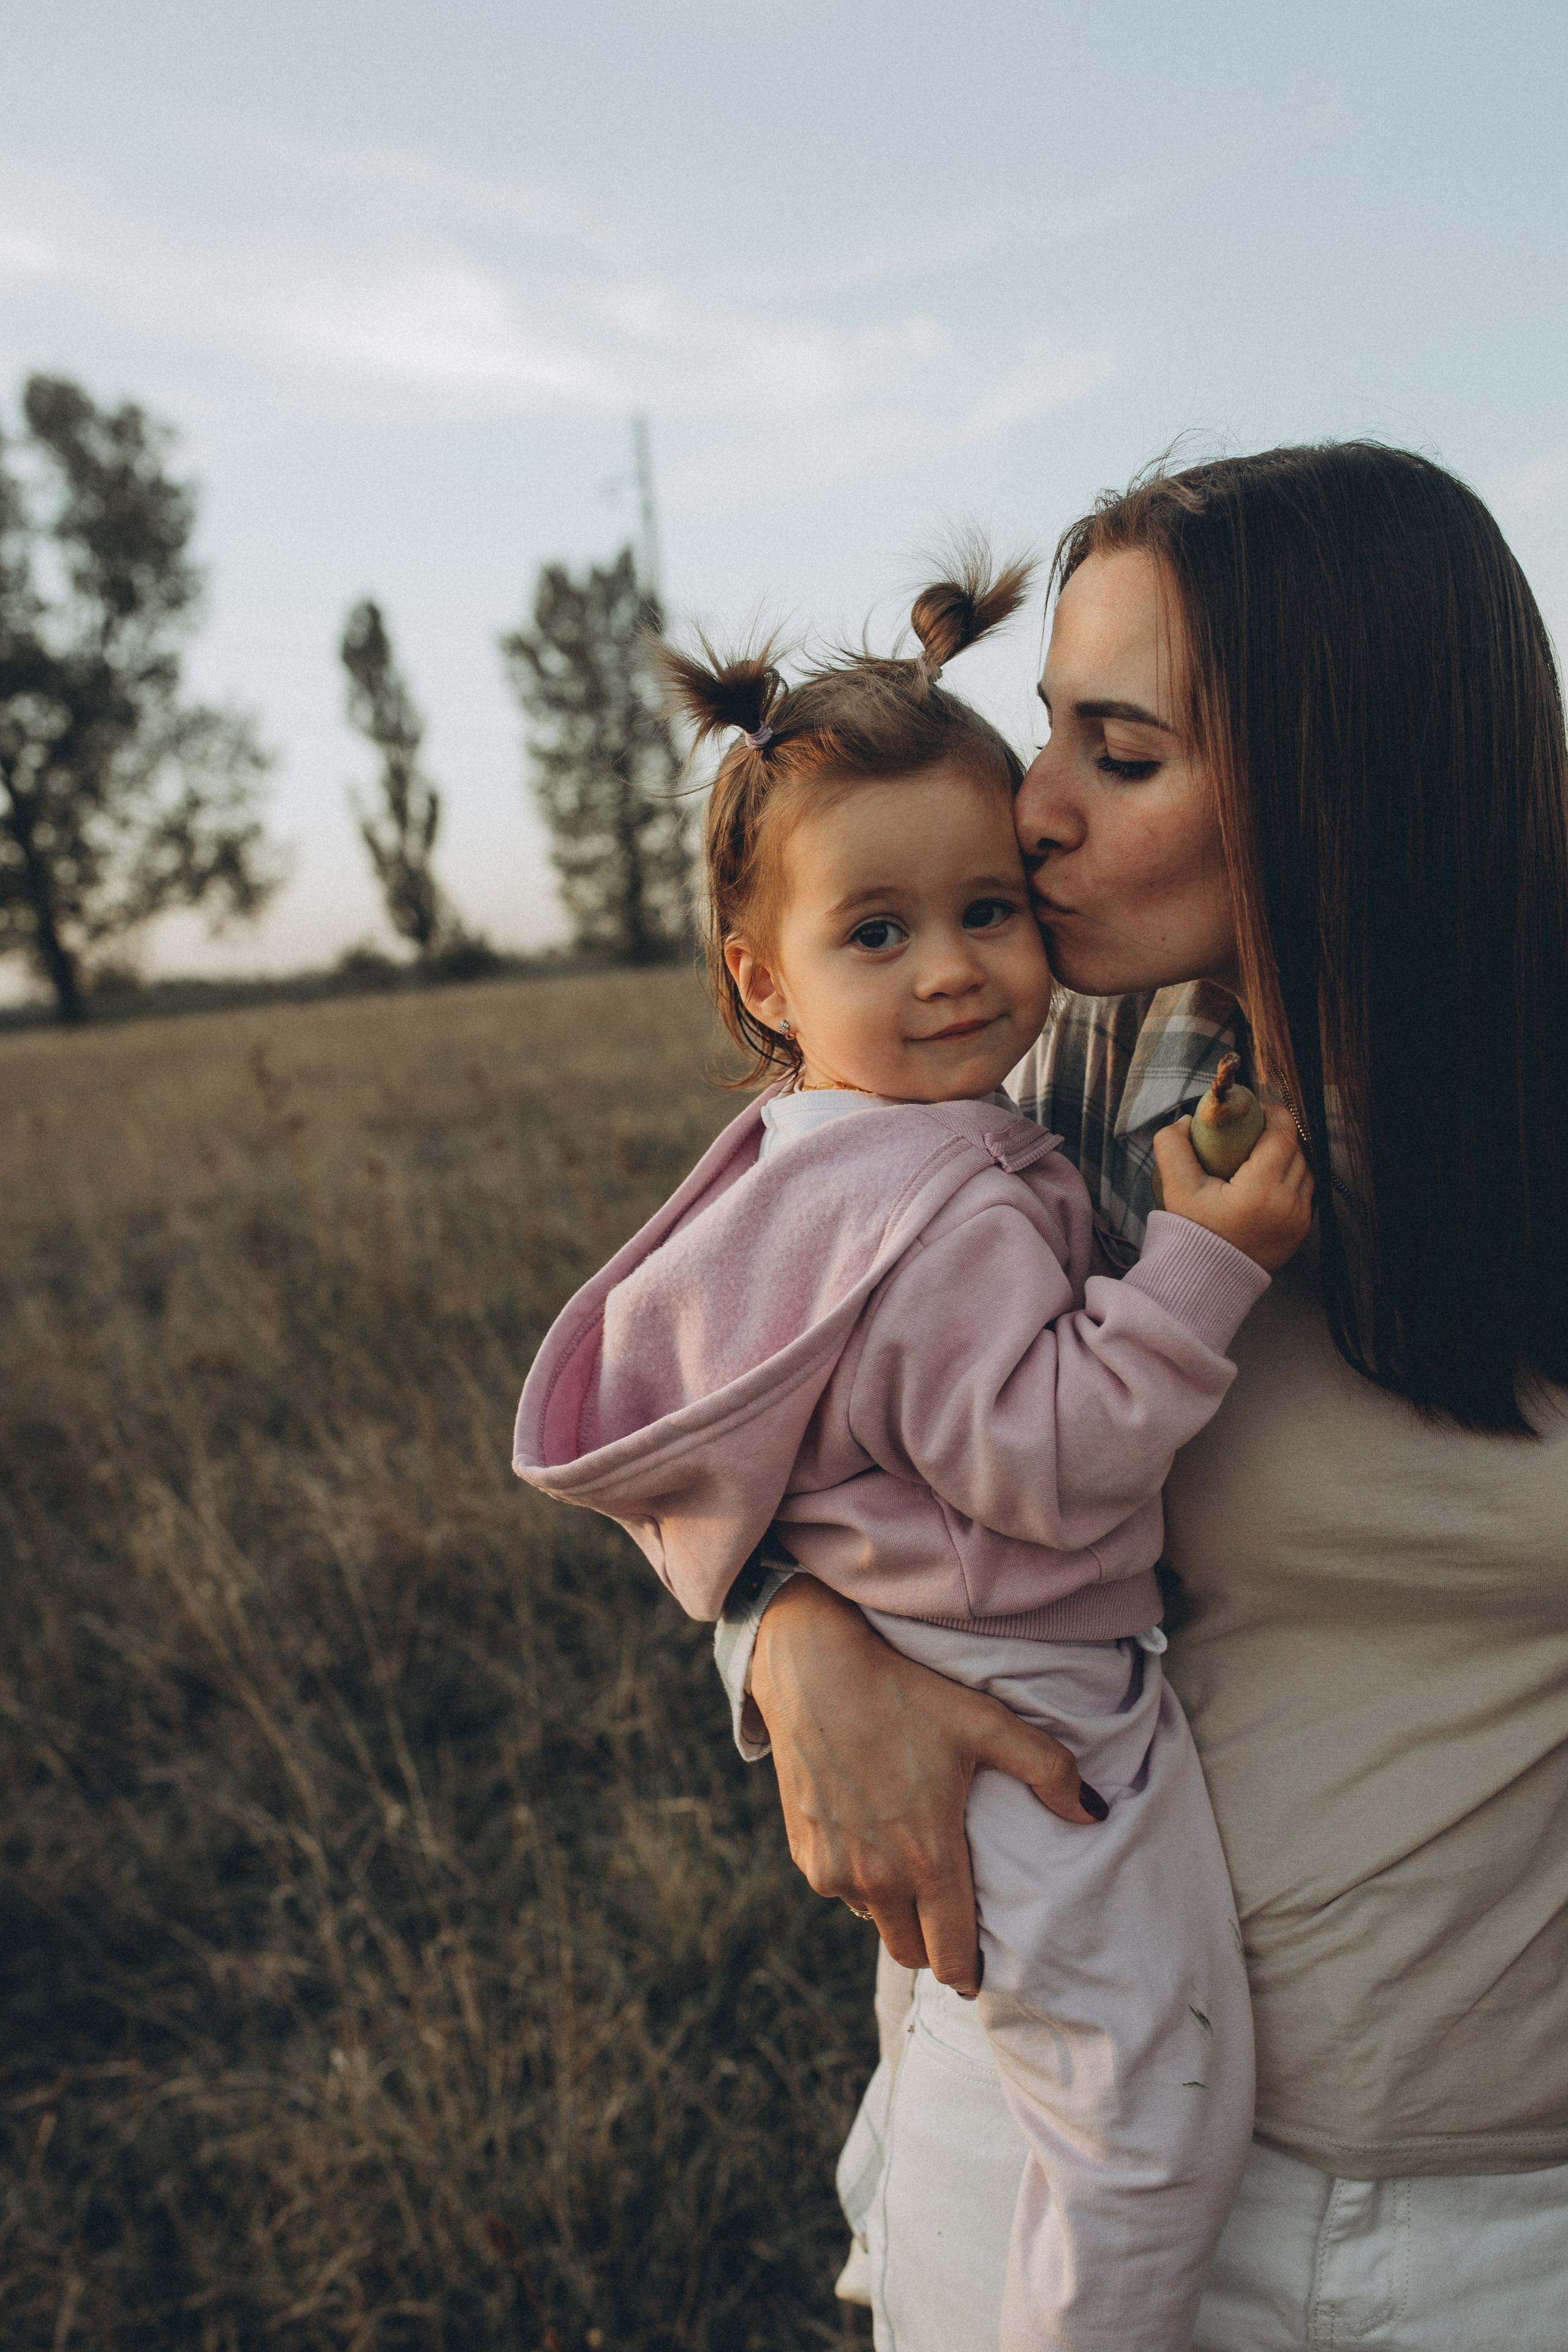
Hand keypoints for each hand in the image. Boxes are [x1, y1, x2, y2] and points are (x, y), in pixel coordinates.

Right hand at [750, 1577, 1104, 1997]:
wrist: (814, 1671)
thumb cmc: (906, 1695)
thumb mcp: (986, 1722)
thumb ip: (1049, 1770)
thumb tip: (1095, 1813)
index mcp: (928, 1860)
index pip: (952, 1958)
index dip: (971, 1971)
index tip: (983, 1965)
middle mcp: (877, 1879)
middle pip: (912, 1953)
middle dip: (934, 1946)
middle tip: (952, 1915)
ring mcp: (834, 1871)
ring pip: (874, 1920)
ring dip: (895, 1908)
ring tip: (913, 1865)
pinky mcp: (804, 1855)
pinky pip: (840, 1890)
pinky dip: (859, 1879)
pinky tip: (873, 1836)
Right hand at [1152, 1102, 1314, 1271]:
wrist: (1206, 1280)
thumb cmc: (1191, 1234)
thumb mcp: (1176, 1189)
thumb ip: (1173, 1147)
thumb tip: (1185, 1121)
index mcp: (1260, 1190)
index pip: (1284, 1135)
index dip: (1275, 1114)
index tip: (1259, 1108)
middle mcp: (1287, 1203)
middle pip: (1297, 1149)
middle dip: (1281, 1132)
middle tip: (1257, 1127)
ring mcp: (1298, 1219)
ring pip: (1306, 1170)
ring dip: (1290, 1155)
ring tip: (1265, 1150)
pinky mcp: (1301, 1231)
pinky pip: (1306, 1192)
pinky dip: (1293, 1178)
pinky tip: (1271, 1177)